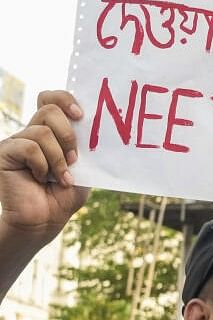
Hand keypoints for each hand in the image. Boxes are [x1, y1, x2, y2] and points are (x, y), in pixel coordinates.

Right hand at [0, 91, 89, 242]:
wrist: (44, 220)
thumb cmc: (63, 195)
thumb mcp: (83, 168)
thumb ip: (85, 146)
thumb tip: (96, 125)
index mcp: (51, 132)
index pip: (51, 99)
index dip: (65, 99)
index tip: (81, 115)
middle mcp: (31, 132)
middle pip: (49, 109)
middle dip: (69, 134)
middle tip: (75, 158)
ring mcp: (17, 141)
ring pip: (42, 131)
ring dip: (58, 157)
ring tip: (60, 176)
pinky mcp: (5, 153)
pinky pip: (29, 147)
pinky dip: (42, 164)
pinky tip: (41, 178)